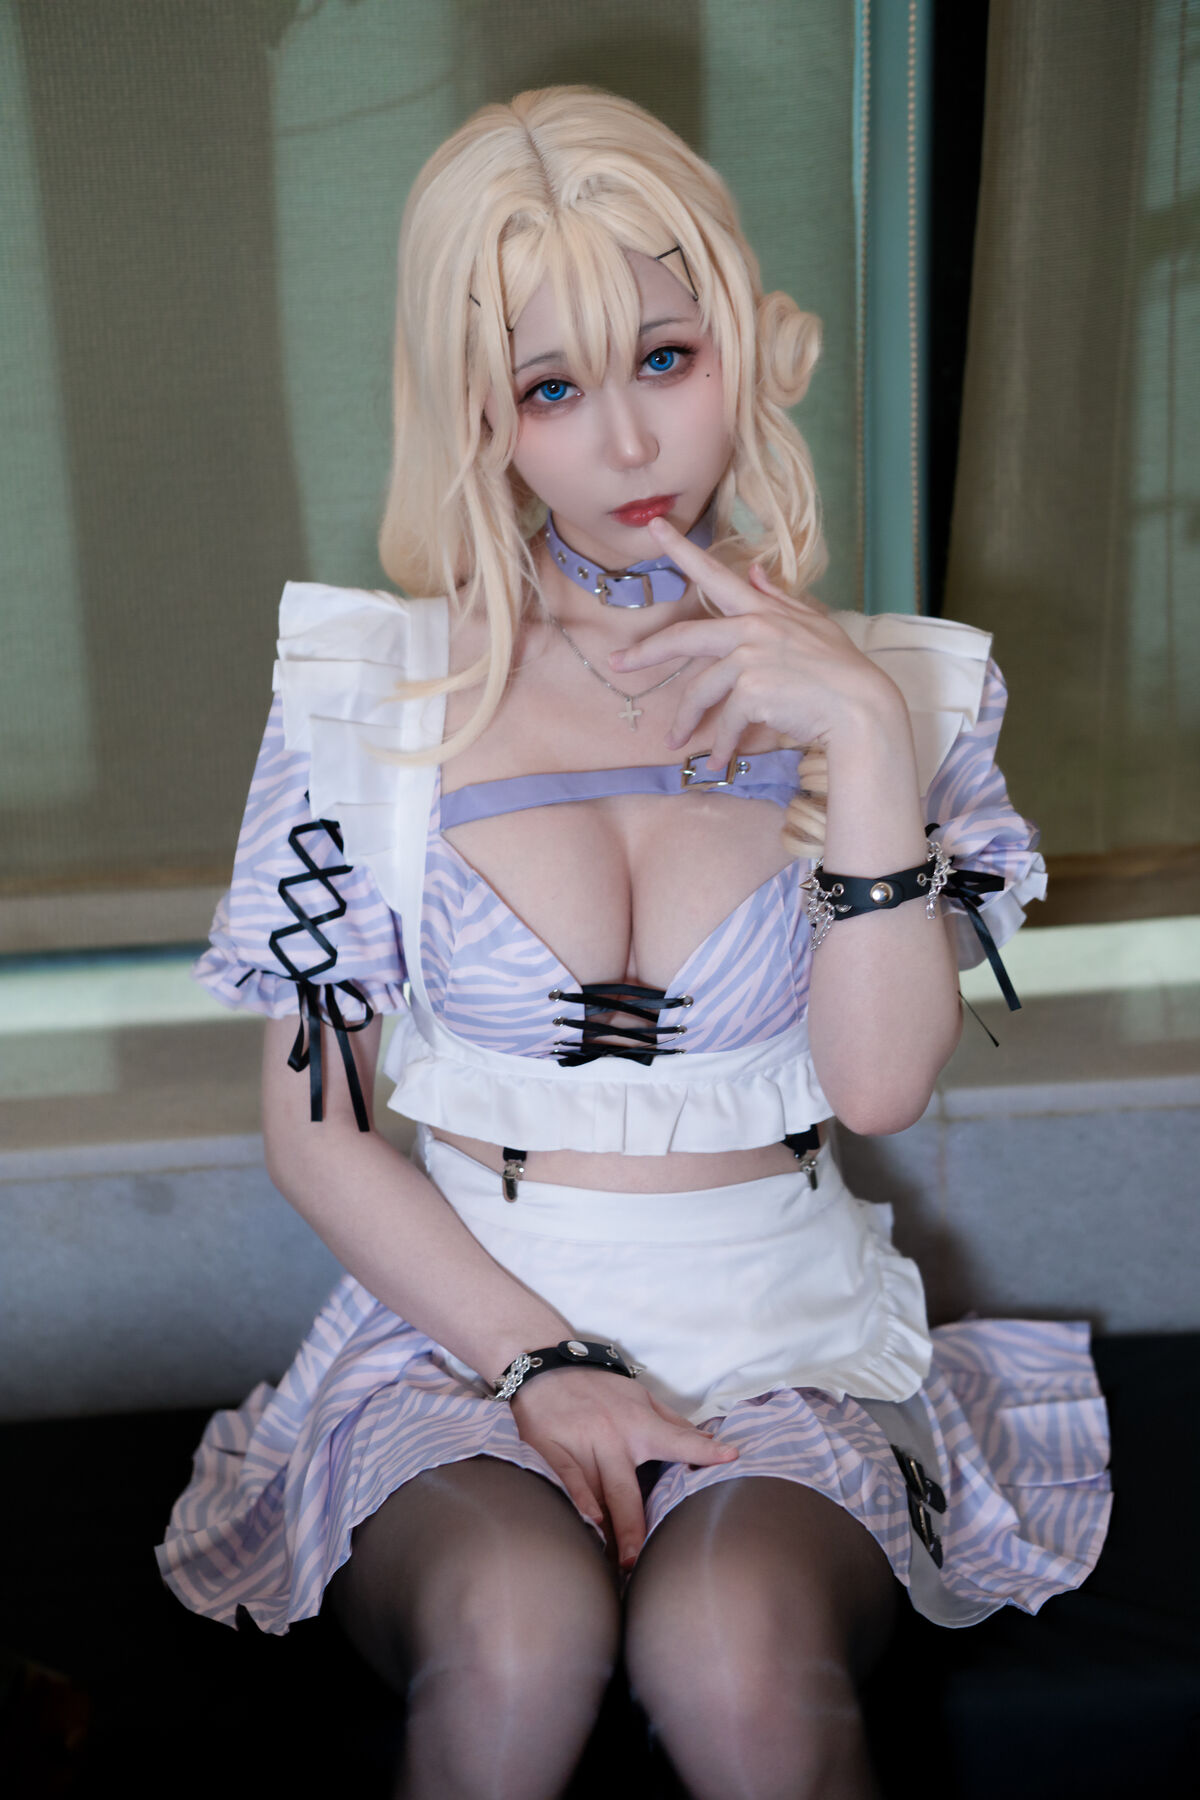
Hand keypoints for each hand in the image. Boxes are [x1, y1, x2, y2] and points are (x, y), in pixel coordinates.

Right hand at [510, 1368, 737, 1568]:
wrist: (545, 1368)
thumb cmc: (598, 1388)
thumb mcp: (639, 1396)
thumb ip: (672, 1423)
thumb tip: (709, 1440)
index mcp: (638, 1425)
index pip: (677, 1440)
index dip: (704, 1452)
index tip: (731, 1457)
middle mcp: (612, 1439)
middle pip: (625, 1490)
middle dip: (633, 1526)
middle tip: (637, 1562)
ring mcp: (581, 1445)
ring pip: (595, 1493)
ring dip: (604, 1528)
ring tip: (613, 1561)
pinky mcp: (550, 1450)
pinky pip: (566, 1479)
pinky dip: (576, 1500)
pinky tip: (586, 1522)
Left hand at [610, 516, 902, 768]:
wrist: (860, 707)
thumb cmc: (840, 669)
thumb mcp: (813, 625)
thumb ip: (779, 598)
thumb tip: (754, 571)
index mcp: (761, 610)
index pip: (715, 574)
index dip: (682, 549)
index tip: (654, 526)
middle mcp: (751, 628)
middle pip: (684, 637)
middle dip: (645, 652)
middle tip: (618, 663)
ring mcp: (750, 658)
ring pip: (700, 691)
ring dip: (686, 721)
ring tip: (677, 742)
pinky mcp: (752, 690)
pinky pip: (725, 721)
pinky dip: (719, 745)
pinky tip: (717, 762)